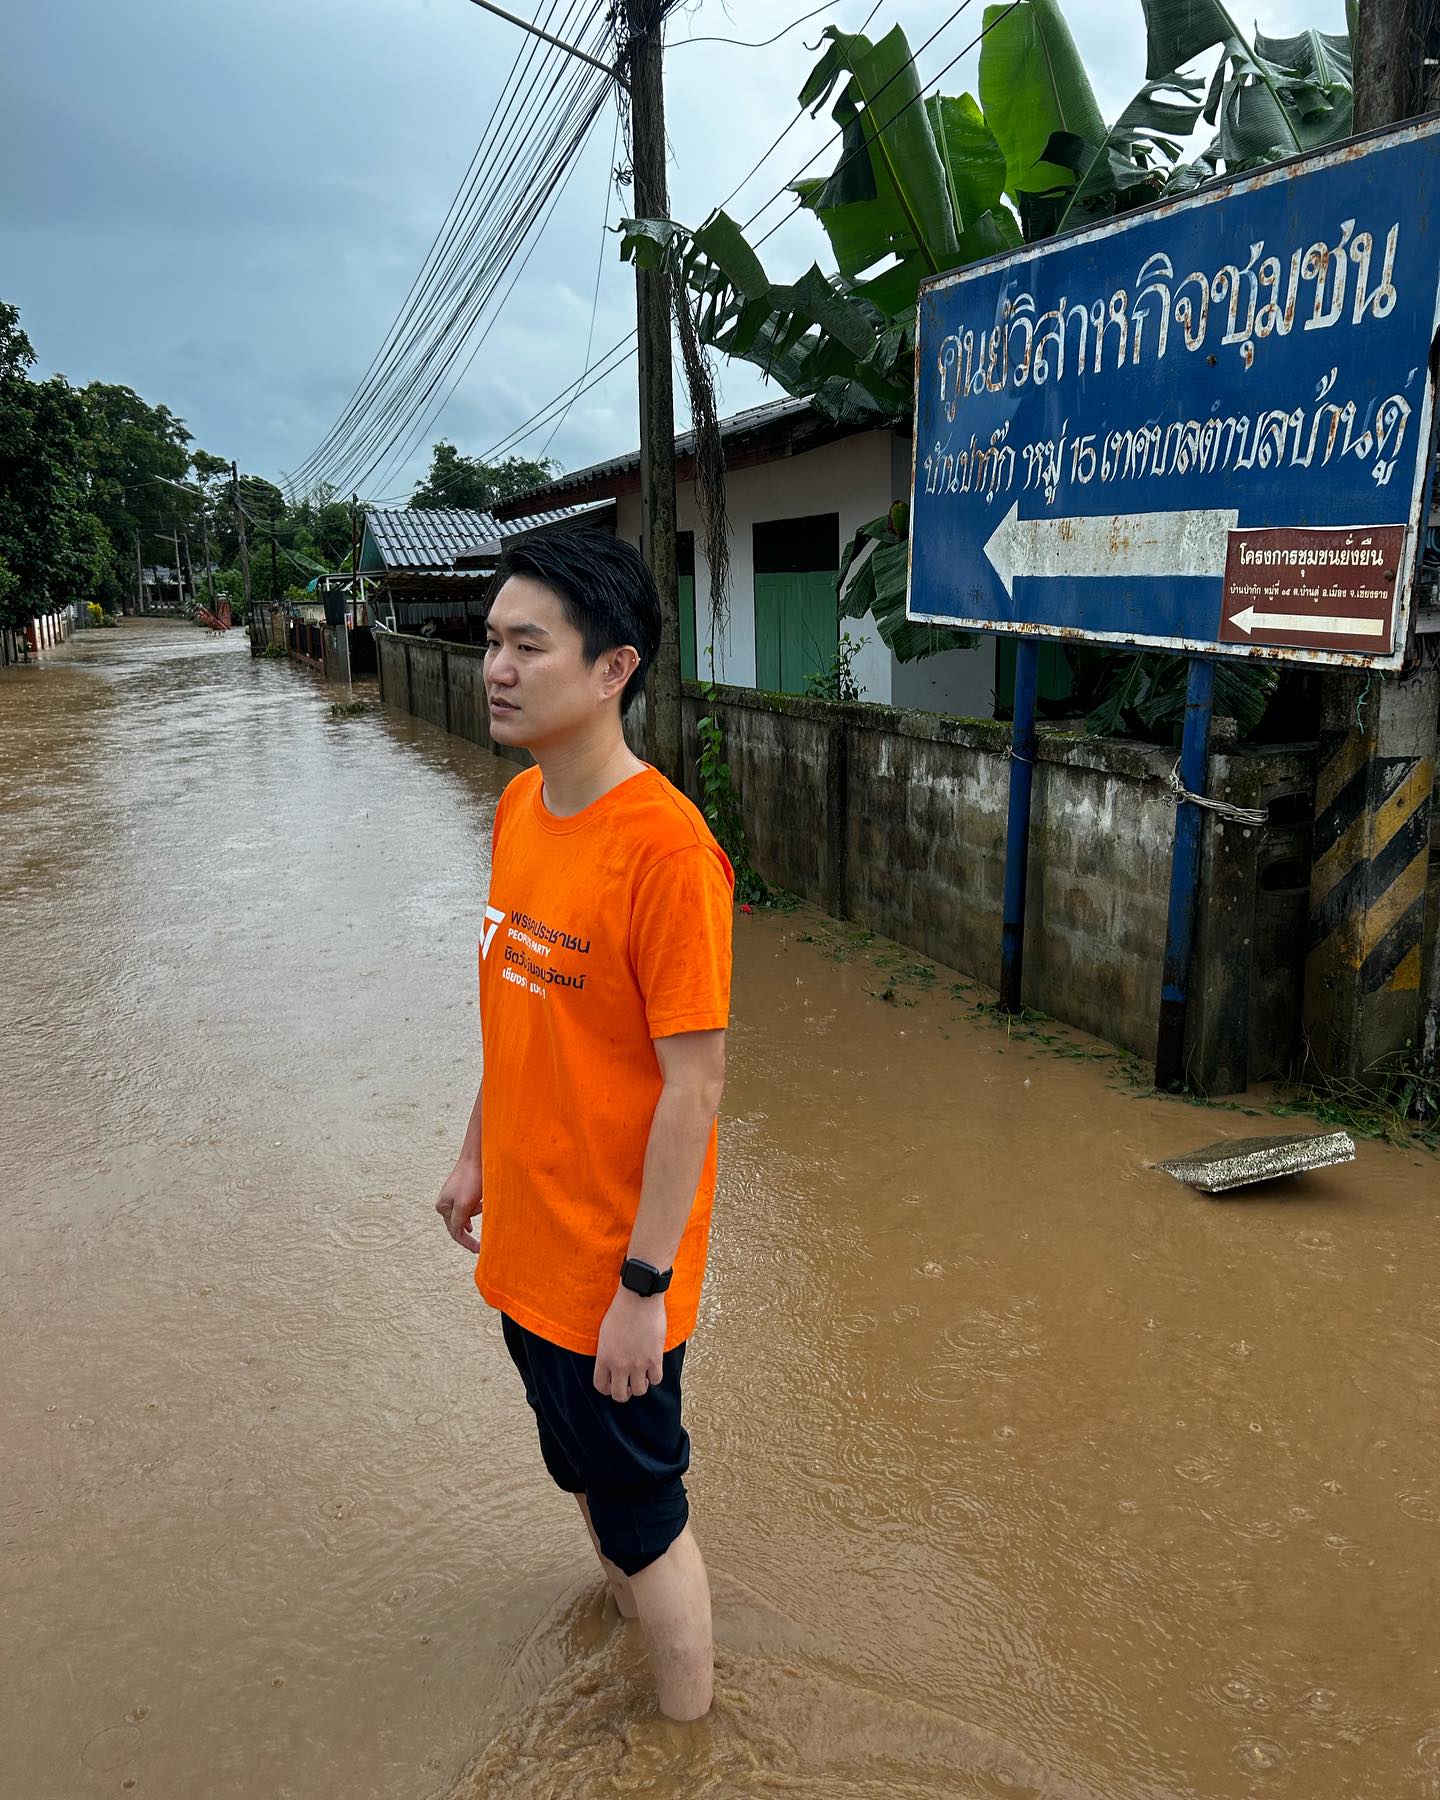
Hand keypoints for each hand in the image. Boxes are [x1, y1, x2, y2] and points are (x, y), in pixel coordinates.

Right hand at [435, 1159, 482, 1252]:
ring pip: (467, 1214)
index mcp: (443, 1207)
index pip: (455, 1232)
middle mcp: (446, 1202)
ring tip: (484, 1206)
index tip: (480, 1250)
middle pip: (460, 1224)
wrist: (479, 1154)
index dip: (467, 1243)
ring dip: (477, 1215)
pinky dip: (479, 1207)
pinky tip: (484, 1203)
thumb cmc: (472, 1177)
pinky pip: (471, 1205)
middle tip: (484, 1242)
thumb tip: (459, 1232)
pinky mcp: (464, 1189)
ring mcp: (454, 1195)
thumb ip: (459, 1220)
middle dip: (472, 1229)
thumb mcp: (464, 1204)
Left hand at [594, 1288, 664, 1402]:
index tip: (613, 1385)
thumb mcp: (604, 1333)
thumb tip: (611, 1364)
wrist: (638, 1297)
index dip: (607, 1389)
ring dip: (641, 1385)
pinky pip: (656, 1379)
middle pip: (620, 1395)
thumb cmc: (621, 1309)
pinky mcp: (654, 1358)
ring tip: (642, 1376)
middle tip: (629, 1385)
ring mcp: (638, 1363)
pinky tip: (653, 1367)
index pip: (600, 1386)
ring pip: (640, 1391)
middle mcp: (620, 1364)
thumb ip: (607, 1352)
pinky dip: (655, 1376)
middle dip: (624, 1393)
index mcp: (604, 1357)